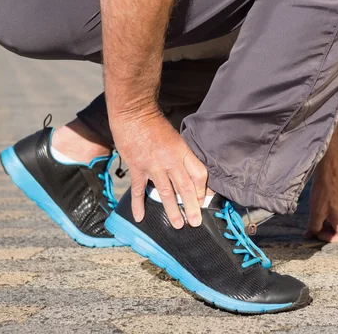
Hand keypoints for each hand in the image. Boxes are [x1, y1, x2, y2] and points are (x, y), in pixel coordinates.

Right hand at [110, 108, 207, 228]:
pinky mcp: (137, 167)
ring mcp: (153, 165)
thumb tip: (188, 174)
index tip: (203, 201)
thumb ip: (181, 156)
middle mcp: (170, 160)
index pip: (198, 174)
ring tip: (178, 224)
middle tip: (196, 222)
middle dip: (192, 206)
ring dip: (172, 210)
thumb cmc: (155, 124)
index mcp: (182, 151)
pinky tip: (140, 217)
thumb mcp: (175, 138)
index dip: (202, 189)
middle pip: (185, 187)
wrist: (134, 113)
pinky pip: (139, 190)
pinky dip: (139, 205)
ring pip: (165, 192)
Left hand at [305, 179, 337, 242]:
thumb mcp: (317, 212)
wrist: (328, 170)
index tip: (320, 233)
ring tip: (310, 222)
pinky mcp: (331, 203)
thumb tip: (310, 236)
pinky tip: (311, 213)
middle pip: (336, 233)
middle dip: (324, 234)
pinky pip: (327, 216)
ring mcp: (336, 210)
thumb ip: (314, 226)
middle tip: (312, 230)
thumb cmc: (325, 191)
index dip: (332, 240)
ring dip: (320, 226)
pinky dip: (319, 218)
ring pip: (330, 224)